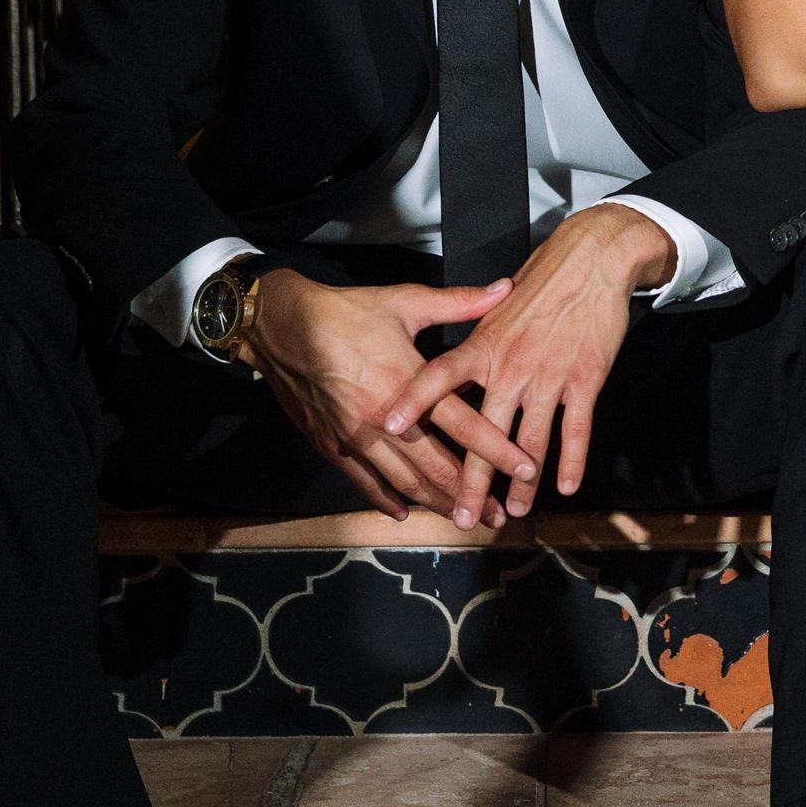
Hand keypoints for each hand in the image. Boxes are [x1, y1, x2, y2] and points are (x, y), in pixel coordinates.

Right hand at [240, 269, 535, 526]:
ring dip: (438, 503)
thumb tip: (506, 288)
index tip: (526, 469)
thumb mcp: (404, 301)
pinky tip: (405, 512)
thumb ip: (458, 303)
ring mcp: (357, 436)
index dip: (498, 450)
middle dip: (472, 493)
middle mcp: (385, 418)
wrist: (279, 326)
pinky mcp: (333, 444)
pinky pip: (365, 483)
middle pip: (439, 467)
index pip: (465, 425)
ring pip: (406, 482)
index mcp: (409, 382)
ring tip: (464, 518)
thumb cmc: (346, 311)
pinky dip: (387, 500)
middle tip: (499, 512)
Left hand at [378, 204, 672, 527]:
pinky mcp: (584, 380)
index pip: (438, 377)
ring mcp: (549, 376)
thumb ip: (468, 337)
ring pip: (530, 441)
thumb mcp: (495, 304)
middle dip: (472, 480)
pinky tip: (566, 486)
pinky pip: (576, 429)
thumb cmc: (542, 280)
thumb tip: (446, 362)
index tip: (390, 430)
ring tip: (514, 512)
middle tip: (462, 515)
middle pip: (484, 431)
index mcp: (483, 345)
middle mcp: (511, 365)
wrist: (591, 261)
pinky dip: (571, 461)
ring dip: (521, 483)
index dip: (414, 403)